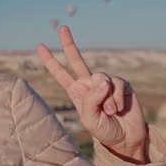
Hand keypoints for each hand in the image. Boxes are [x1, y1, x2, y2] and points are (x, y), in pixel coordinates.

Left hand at [36, 25, 147, 163]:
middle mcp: (88, 84)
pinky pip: (117, 83)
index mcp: (76, 91)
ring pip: (101, 77)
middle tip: (62, 27)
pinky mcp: (121, 84)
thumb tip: (103, 80)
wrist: (125, 138)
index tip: (39, 45)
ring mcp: (105, 82)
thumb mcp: (89, 118)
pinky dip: (117, 97)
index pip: (60, 73)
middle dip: (68, 43)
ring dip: (106, 97)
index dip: (50, 60)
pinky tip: (118, 108)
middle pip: (76, 60)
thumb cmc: (103, 129)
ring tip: (109, 111)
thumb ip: (91, 98)